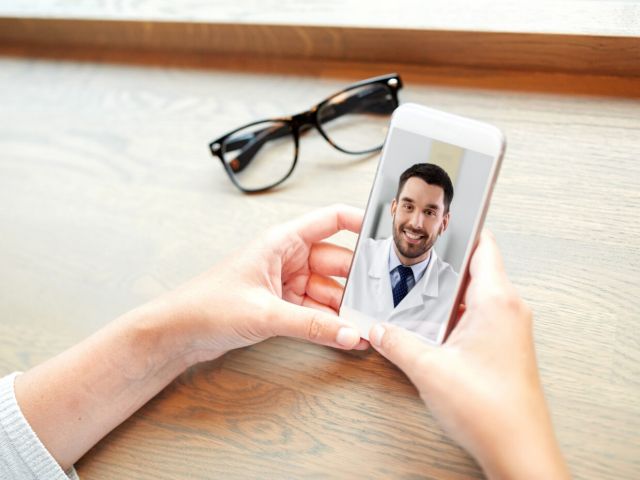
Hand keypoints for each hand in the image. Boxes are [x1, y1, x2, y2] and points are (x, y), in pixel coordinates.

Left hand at [156, 203, 368, 362]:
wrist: (177, 332)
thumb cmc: (207, 305)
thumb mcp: (265, 312)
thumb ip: (311, 325)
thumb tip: (349, 333)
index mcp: (281, 241)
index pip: (330, 221)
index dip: (360, 222)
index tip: (386, 235)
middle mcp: (287, 258)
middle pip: (335, 262)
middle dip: (357, 282)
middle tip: (381, 300)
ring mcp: (285, 283)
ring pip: (327, 291)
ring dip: (344, 309)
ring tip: (366, 325)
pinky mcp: (281, 306)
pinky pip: (314, 311)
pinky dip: (329, 323)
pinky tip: (346, 336)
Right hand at [368, 231, 568, 478]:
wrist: (518, 450)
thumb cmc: (489, 409)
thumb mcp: (428, 368)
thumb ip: (396, 341)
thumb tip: (375, 328)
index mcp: (496, 301)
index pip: (483, 246)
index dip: (459, 230)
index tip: (435, 223)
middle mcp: (509, 309)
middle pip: (476, 268)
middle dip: (444, 262)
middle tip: (414, 257)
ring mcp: (509, 328)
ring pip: (476, 293)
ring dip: (448, 292)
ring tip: (416, 289)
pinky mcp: (504, 346)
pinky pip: (479, 315)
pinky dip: (455, 313)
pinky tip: (431, 324)